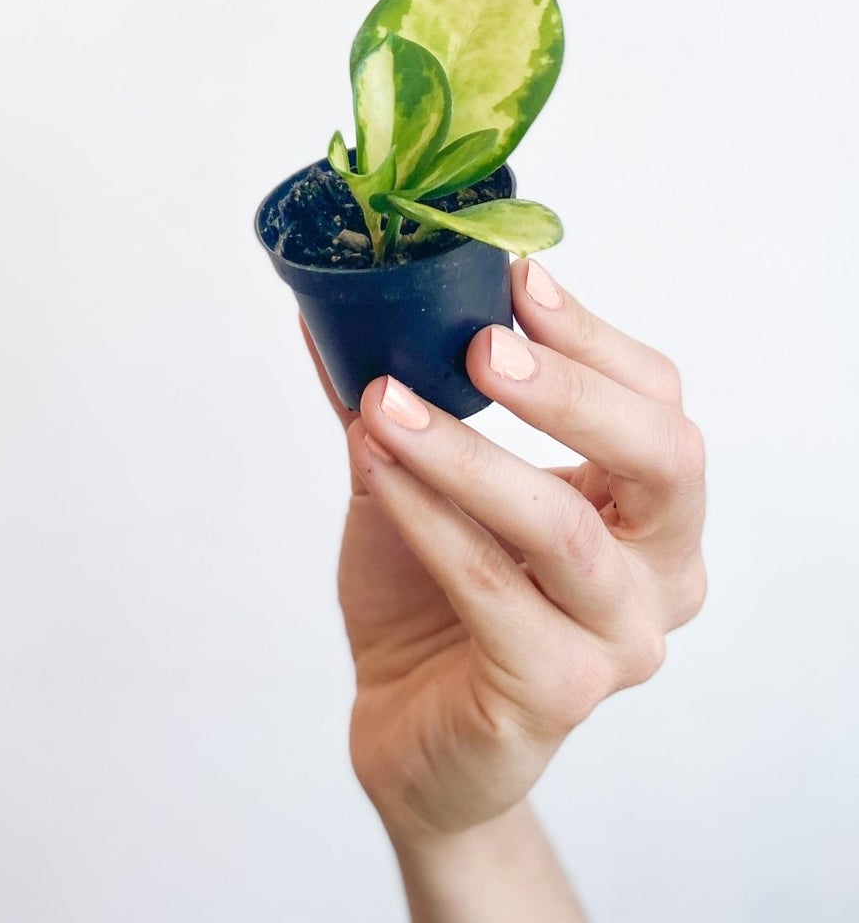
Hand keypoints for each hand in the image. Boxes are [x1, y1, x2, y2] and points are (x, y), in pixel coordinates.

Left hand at [314, 260, 705, 847]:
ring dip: (467, 453)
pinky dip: (429, 519)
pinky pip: (494, 590)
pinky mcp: (558, 693)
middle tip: (483, 342)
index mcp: (650, 508)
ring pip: (563, 528)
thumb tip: (340, 301)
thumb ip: (402, 391)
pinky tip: (377, 468)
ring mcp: (620, 641)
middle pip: (664, 459)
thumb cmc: (433, 592)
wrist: (407, 727)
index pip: (658, 400)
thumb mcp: (422, 472)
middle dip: (574, 390)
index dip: (594, 337)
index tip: (518, 278)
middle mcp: (660, 574)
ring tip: (385, 400)